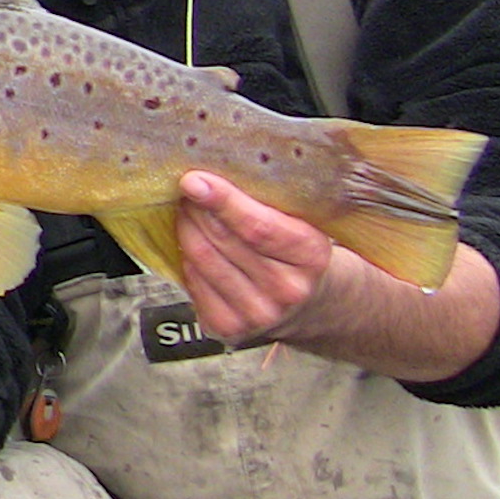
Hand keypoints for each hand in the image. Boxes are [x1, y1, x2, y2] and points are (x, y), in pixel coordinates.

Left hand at [175, 170, 335, 344]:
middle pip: (222, 241)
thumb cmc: (299, 252)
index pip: (258, 227)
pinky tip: (193, 243)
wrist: (310, 303)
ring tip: (188, 210)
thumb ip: (269, 200)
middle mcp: (287, 291)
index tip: (194, 180)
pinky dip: (186, 257)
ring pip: (202, 260)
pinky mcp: (228, 328)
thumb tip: (215, 171)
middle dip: (197, 209)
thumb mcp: (302, 222)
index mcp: (312, 257)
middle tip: (187, 187)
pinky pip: (192, 282)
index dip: (222, 201)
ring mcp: (257, 314)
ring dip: (186, 228)